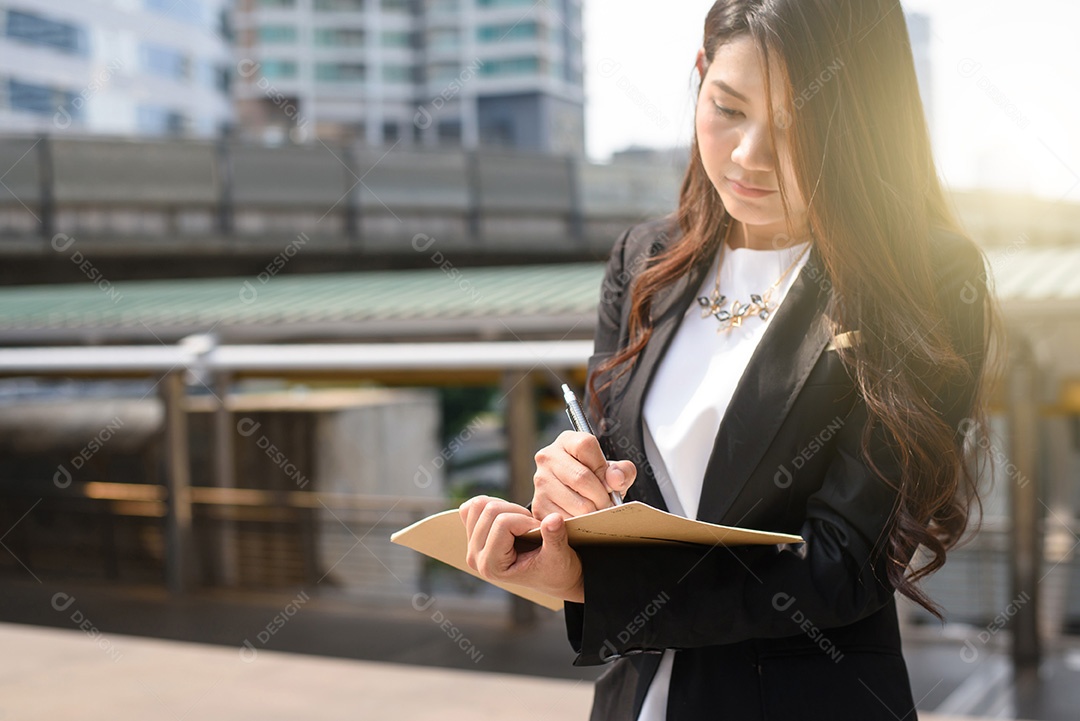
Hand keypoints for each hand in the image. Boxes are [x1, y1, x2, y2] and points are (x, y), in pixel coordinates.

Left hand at [459, 495, 584, 602]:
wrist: (553, 578)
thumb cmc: (557, 570)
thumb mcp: (559, 556)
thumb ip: (555, 537)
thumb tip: (554, 518)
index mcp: (493, 567)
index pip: (503, 523)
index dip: (526, 521)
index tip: (541, 531)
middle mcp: (476, 558)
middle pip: (488, 510)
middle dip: (517, 512)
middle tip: (532, 527)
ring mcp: (472, 547)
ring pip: (479, 505)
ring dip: (505, 507)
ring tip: (522, 523)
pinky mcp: (472, 536)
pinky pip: (470, 508)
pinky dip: (490, 504)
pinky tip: (507, 516)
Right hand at [531, 431, 636, 519]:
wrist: (574, 497)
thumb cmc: (595, 480)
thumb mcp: (613, 471)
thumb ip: (623, 471)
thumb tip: (615, 479)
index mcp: (567, 441)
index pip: (586, 445)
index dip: (602, 466)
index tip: (609, 482)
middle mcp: (548, 457)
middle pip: (581, 478)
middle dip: (601, 497)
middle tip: (607, 505)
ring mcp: (541, 481)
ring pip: (578, 503)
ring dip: (594, 513)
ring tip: (596, 511)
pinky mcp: (538, 505)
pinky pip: (568, 520)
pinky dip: (581, 525)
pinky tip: (584, 519)